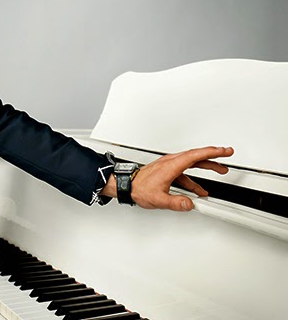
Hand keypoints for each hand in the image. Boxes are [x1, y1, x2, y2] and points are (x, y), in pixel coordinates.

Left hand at [102, 146, 233, 211]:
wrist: (127, 186)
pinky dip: (194, 179)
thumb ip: (176, 202)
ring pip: (191, 163)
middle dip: (213, 155)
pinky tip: (199, 190)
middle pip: (196, 156)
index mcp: (171, 166)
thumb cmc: (138, 188)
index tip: (224, 151)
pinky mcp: (167, 171)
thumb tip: (189, 203)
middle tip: (227, 154)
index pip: (195, 156)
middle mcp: (171, 162)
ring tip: (220, 170)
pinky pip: (185, 172)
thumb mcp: (158, 199)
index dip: (211, 152)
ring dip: (205, 166)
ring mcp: (169, 166)